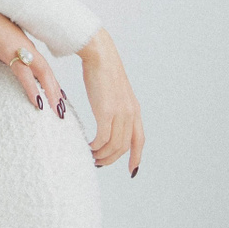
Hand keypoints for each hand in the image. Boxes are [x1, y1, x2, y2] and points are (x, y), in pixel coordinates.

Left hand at [0, 3, 69, 118]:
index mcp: (9, 47)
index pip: (23, 71)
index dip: (31, 88)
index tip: (39, 105)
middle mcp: (24, 48)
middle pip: (43, 71)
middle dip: (52, 92)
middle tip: (59, 114)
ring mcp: (29, 47)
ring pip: (47, 69)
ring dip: (55, 88)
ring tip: (62, 109)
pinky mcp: (30, 47)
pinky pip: (44, 65)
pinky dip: (52, 79)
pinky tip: (57, 91)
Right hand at [78, 27, 142, 175]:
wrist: (100, 56)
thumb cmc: (102, 71)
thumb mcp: (115, 93)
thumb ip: (115, 107)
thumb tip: (107, 119)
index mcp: (135, 110)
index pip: (139, 140)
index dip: (136, 157)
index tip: (132, 171)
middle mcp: (131, 114)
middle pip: (123, 147)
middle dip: (111, 159)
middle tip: (98, 163)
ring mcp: (119, 113)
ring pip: (113, 145)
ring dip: (102, 155)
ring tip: (91, 156)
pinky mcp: (106, 112)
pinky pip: (102, 138)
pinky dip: (95, 147)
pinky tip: (88, 146)